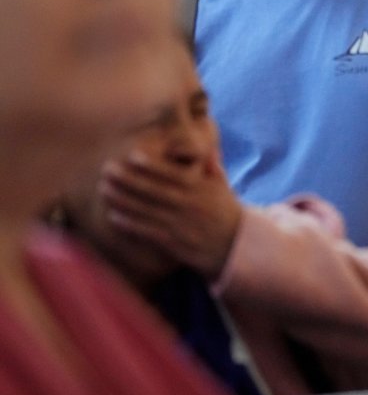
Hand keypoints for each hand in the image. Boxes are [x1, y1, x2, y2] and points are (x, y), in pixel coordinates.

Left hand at [100, 149, 241, 280]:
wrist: (236, 247)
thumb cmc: (225, 213)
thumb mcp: (222, 187)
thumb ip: (211, 167)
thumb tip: (203, 147)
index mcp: (202, 189)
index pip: (173, 174)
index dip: (152, 165)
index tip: (132, 155)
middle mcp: (190, 206)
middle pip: (155, 191)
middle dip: (129, 179)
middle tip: (107, 169)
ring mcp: (182, 225)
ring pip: (148, 211)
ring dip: (123, 200)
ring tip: (104, 189)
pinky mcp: (175, 244)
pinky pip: (149, 233)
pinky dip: (131, 225)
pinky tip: (114, 216)